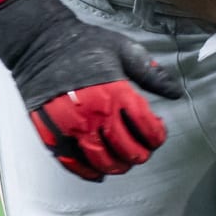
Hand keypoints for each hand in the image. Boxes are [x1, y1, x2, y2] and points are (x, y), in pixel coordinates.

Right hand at [0, 0, 184, 181]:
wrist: (40, 42)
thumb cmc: (84, 43)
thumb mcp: (123, 50)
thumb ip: (150, 73)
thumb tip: (175, 92)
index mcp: (115, 91)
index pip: (146, 127)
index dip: (157, 135)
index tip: (159, 132)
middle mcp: (94, 113)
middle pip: (126, 150)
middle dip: (140, 154)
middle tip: (144, 151)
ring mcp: (71, 127)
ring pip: (102, 162)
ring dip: (118, 166)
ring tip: (123, 161)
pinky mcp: (52, 133)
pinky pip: (73, 164)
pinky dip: (89, 173)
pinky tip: (98, 172)